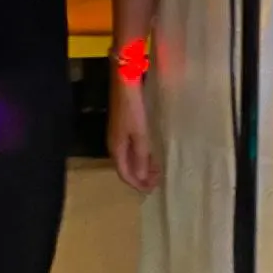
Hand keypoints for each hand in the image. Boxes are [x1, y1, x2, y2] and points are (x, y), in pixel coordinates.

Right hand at [108, 74, 160, 192]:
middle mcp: (115, 144)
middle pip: (126, 167)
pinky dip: (141, 155)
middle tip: (157, 181)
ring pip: (129, 158)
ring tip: (157, 170)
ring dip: (141, 166)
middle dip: (140, 177)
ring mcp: (118, 135)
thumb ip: (141, 156)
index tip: (152, 189)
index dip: (137, 184)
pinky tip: (150, 154)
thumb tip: (141, 178)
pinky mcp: (123, 127)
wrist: (125, 83)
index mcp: (116, 148)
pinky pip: (131, 148)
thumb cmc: (133, 109)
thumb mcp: (139, 134)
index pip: (124, 174)